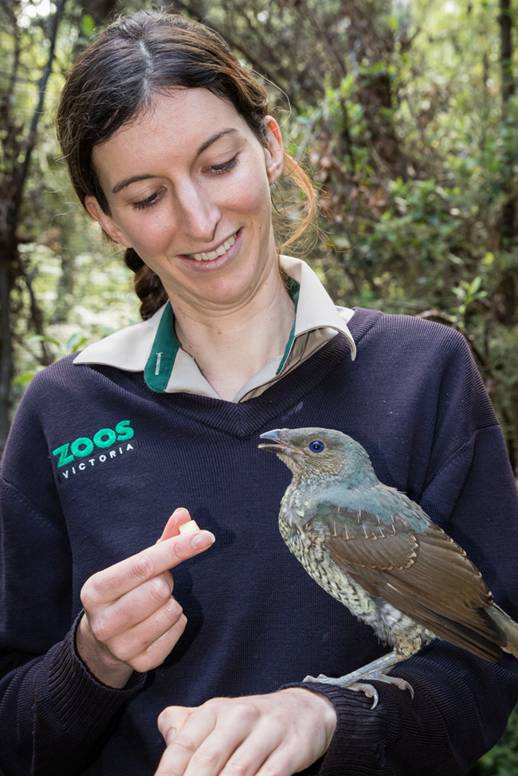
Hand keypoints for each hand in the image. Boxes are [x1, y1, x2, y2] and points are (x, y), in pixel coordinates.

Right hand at [76, 508, 214, 687]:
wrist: (102, 642)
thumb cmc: (124, 592)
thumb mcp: (133, 566)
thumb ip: (161, 540)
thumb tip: (184, 514)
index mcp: (95, 590)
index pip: (143, 565)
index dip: (176, 549)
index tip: (204, 537)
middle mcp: (103, 621)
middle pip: (159, 589)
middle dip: (167, 581)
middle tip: (158, 584)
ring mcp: (121, 647)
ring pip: (171, 610)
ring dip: (173, 602)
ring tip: (156, 603)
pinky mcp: (141, 664)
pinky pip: (178, 630)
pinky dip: (177, 621)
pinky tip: (160, 622)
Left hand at [155, 687, 336, 774]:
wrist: (304, 710)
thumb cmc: (249, 724)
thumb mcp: (216, 718)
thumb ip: (183, 729)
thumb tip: (164, 749)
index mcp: (214, 710)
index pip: (183, 745)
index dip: (168, 774)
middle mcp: (239, 715)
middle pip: (207, 761)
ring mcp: (268, 730)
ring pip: (238, 773)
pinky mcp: (293, 748)